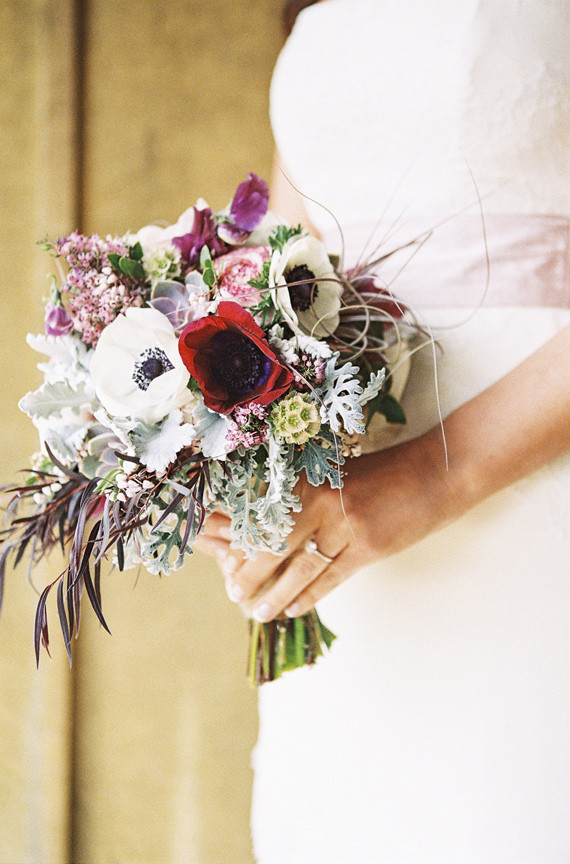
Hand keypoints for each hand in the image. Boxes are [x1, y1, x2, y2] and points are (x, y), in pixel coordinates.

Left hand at [196, 427, 456, 620]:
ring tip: (258, 611)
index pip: (262, 513)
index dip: (237, 536)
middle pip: (273, 544)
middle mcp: (322, 502)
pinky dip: (310, 596)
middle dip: (248, 571)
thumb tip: (269, 521)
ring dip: (276, 593)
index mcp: (311, 479)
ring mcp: (346, 526)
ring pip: (300, 568)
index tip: (217, 554)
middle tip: (232, 591)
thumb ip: (306, 493)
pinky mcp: (369, 547)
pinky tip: (293, 609)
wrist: (436, 472)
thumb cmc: (386, 472)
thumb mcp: (339, 474)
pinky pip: (332, 578)